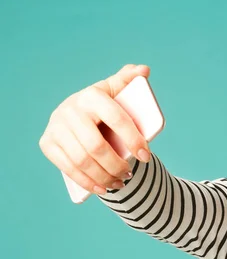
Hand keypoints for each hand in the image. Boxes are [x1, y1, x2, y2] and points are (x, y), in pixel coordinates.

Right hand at [39, 64, 151, 194]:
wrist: (79, 117)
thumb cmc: (106, 106)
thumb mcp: (117, 91)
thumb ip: (129, 80)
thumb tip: (144, 70)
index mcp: (92, 95)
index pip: (116, 119)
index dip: (133, 139)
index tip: (146, 157)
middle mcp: (70, 109)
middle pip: (96, 146)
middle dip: (116, 165)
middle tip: (130, 174)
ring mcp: (56, 127)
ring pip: (82, 160)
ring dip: (104, 177)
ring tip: (120, 183)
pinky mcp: (48, 143)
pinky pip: (68, 168)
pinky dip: (87, 182)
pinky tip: (102, 188)